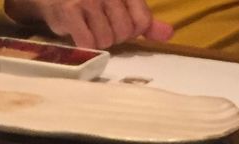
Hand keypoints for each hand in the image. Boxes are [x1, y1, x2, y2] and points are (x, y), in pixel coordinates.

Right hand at [5, 0, 173, 47]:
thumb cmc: (90, 3)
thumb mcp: (121, 5)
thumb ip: (144, 20)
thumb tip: (168, 35)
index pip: (142, 21)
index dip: (132, 31)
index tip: (119, 26)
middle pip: (124, 32)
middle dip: (114, 37)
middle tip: (101, 29)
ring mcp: (89, 0)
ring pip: (106, 39)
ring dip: (97, 42)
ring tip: (89, 30)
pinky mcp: (70, 11)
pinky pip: (87, 42)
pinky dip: (84, 45)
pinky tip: (79, 35)